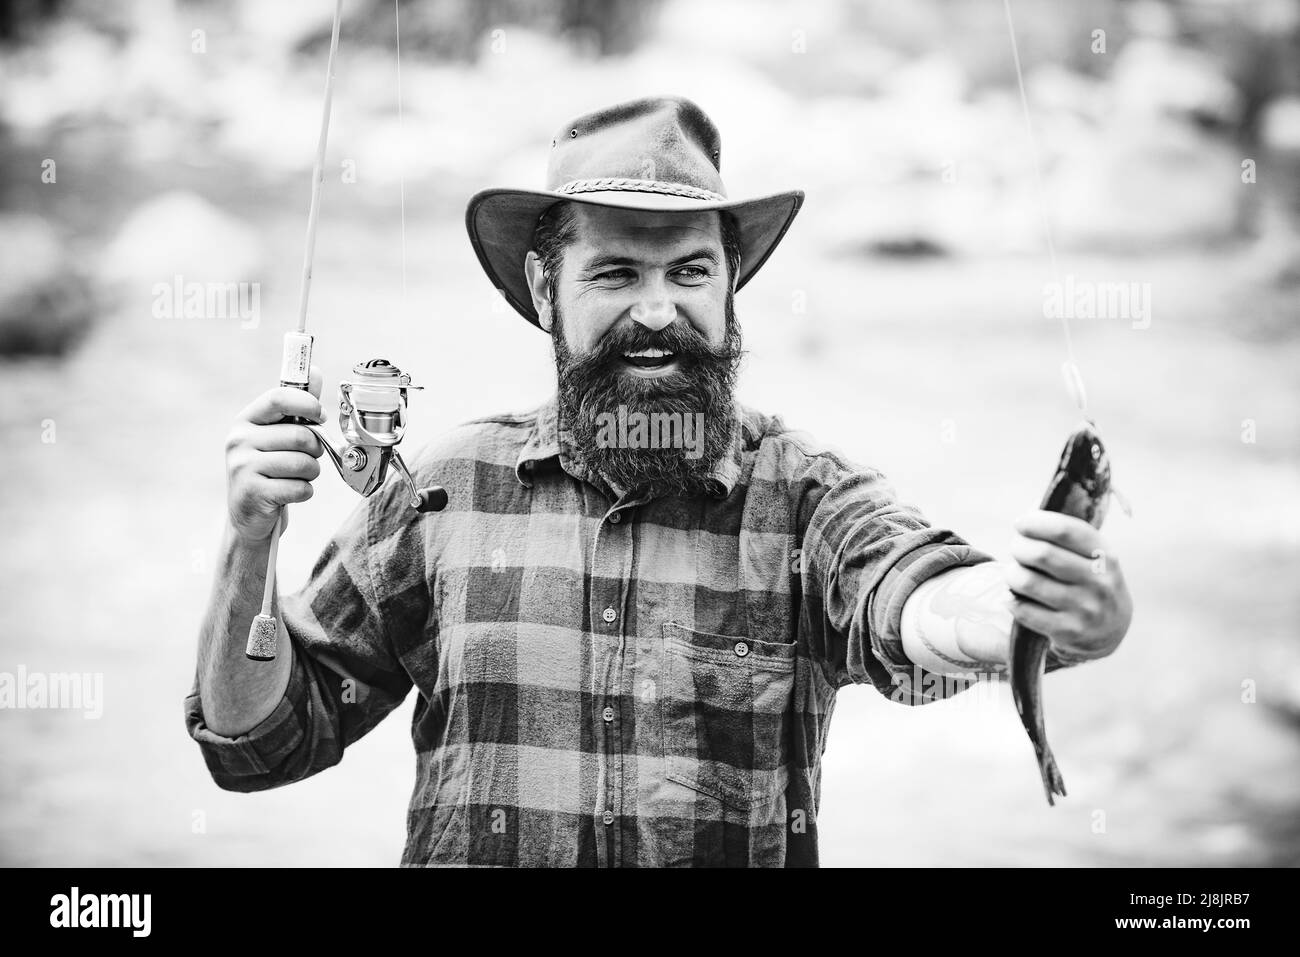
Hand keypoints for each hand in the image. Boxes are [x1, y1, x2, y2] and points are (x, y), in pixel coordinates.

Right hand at [225, 365, 325, 544]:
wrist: (249, 515)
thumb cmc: (270, 470)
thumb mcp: (277, 435)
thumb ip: (297, 406)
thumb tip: (314, 372)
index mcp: (246, 420)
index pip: (279, 398)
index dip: (308, 404)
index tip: (320, 416)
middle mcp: (239, 440)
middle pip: (300, 435)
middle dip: (315, 449)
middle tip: (308, 458)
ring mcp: (242, 467)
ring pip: (303, 463)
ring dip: (311, 473)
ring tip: (297, 476)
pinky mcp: (252, 493)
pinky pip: (300, 487)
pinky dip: (304, 492)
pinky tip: (290, 493)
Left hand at [1005, 510, 1132, 660]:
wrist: (1110, 629)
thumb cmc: (1088, 578)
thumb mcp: (1090, 554)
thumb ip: (1063, 530)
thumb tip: (1032, 506)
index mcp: (1105, 555)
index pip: (1066, 530)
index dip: (1035, 522)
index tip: (1020, 523)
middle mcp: (1099, 582)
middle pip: (1041, 554)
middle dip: (1019, 546)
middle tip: (1016, 548)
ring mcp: (1085, 609)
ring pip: (1027, 582)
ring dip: (1011, 574)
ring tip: (1014, 573)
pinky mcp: (1069, 633)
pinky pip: (1023, 610)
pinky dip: (1011, 600)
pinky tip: (1015, 597)